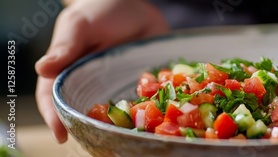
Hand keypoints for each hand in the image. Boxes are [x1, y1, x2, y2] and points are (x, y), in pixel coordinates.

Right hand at [35, 0, 168, 142]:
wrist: (132, 2)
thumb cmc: (98, 11)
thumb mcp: (79, 25)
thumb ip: (65, 47)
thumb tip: (42, 69)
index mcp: (69, 72)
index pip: (56, 98)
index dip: (55, 117)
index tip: (61, 134)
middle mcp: (92, 83)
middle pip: (86, 111)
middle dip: (91, 125)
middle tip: (98, 137)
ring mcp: (118, 84)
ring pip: (117, 111)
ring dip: (121, 122)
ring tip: (125, 133)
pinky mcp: (142, 81)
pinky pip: (145, 98)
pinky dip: (149, 106)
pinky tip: (155, 114)